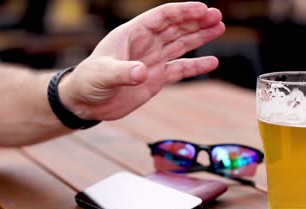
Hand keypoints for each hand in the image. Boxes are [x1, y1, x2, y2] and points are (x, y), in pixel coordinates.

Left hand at [61, 2, 224, 119]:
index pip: (162, 17)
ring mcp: (153, 60)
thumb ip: (121, 72)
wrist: (87, 102)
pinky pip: (181, 69)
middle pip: (176, 27)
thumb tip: (141, 73)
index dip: (182, 12)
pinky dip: (196, 66)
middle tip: (217, 16)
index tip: (203, 9)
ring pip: (181, 43)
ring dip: (200, 36)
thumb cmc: (88, 82)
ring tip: (219, 28)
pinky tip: (211, 62)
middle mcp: (146, 44)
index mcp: (133, 34)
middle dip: (196, 21)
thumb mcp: (102, 75)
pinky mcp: (157, 78)